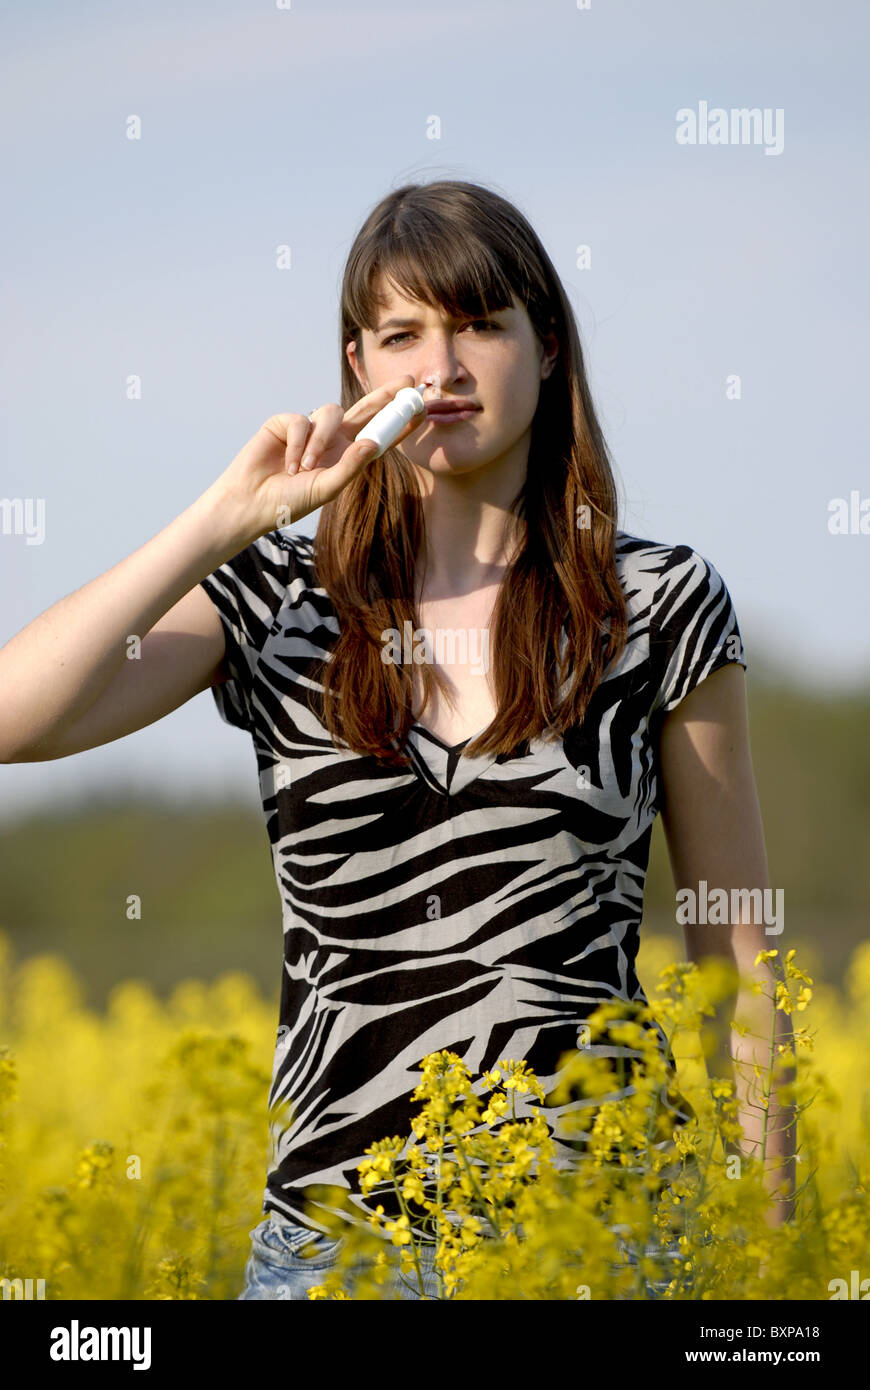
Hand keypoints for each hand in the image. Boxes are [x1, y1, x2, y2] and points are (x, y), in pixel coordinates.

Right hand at [212, 375, 424, 541]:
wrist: (252, 501)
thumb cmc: (291, 501)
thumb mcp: (326, 488)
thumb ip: (350, 466)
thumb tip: (373, 443)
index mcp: (347, 456)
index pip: (378, 435)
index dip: (399, 423)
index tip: (422, 410)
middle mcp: (332, 439)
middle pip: (365, 409)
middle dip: (386, 395)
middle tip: (409, 382)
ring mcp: (310, 428)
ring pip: (331, 412)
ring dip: (321, 440)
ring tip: (307, 467)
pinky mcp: (287, 422)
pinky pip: (301, 420)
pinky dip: (297, 444)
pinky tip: (288, 464)